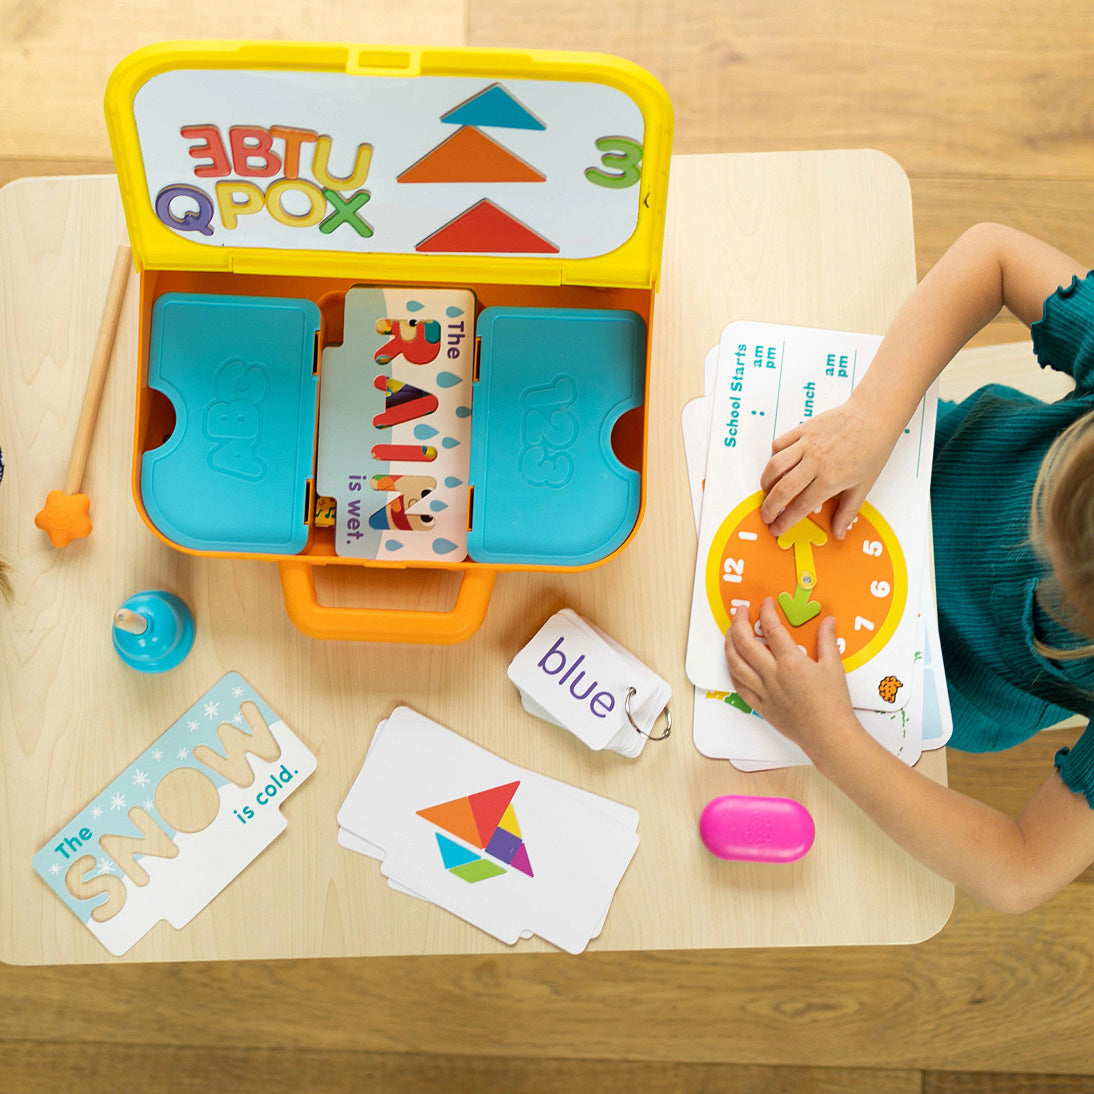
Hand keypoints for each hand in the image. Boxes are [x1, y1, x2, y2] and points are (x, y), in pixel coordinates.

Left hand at [724, 597, 857, 760]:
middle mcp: (772, 675)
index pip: (772, 629)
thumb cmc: (833, 704)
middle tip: (740, 611)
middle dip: (739, 622)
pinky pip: (738, 686)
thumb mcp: (834, 668)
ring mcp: (763, 691)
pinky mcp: (760, 705)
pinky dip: (733, 671)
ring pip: (735, 663)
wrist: (828, 736)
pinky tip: (734, 664)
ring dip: (729, 644)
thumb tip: (827, 621)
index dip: (766, 612)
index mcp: (790, 662)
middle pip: (745, 642)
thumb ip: (827, 641)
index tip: (765, 603)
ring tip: (730, 633)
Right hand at [758, 399, 895, 538]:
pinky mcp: (803, 429)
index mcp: (831, 479)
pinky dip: (774, 456)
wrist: (874, 416)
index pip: (800, 506)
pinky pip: (779, 444)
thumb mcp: (864, 485)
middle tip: (766, 516)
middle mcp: (815, 462)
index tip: (777, 528)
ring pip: (774, 467)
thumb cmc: (873, 449)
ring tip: (767, 492)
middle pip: (782, 490)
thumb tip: (839, 532)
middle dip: (769, 508)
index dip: (785, 521)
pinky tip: (778, 465)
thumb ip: (848, 511)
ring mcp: (807, 444)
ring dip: (766, 483)